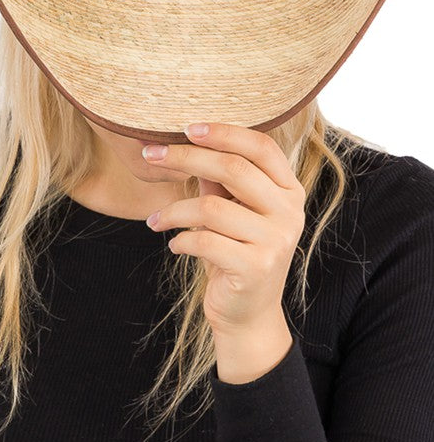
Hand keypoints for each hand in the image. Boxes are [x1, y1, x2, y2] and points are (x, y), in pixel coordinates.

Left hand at [143, 121, 305, 336]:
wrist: (247, 313)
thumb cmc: (235, 250)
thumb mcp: (230, 208)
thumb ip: (218, 177)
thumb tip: (184, 138)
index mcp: (289, 189)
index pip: (260, 146)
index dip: (224, 132)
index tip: (186, 128)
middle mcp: (289, 211)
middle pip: (233, 168)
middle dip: (185, 157)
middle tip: (151, 156)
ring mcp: (277, 240)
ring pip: (211, 207)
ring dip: (173, 211)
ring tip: (156, 219)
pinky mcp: (257, 267)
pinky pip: (205, 241)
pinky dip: (181, 240)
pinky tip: (175, 245)